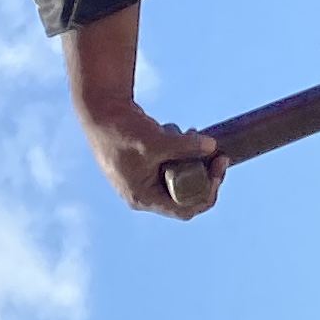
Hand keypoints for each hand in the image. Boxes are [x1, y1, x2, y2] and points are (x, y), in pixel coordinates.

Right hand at [78, 97, 225, 218]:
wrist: (100, 111)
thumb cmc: (121, 130)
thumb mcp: (155, 140)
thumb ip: (184, 146)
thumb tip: (212, 146)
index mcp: (143, 197)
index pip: (185, 208)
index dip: (208, 191)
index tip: (219, 168)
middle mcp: (144, 193)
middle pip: (186, 194)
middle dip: (203, 172)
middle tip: (217, 154)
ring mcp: (144, 179)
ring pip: (181, 176)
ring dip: (192, 157)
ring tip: (191, 134)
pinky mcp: (146, 164)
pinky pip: (172, 163)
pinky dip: (180, 150)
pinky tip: (177, 132)